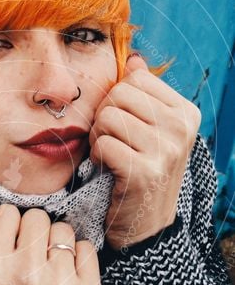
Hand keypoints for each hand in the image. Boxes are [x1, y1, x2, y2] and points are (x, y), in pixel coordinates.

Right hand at [0, 204, 101, 284]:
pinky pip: (87, 248)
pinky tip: (67, 276)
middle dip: (34, 233)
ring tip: (49, 267)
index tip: (10, 245)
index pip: (7, 213)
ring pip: (63, 230)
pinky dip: (79, 258)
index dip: (8, 227)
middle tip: (31, 256)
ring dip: (57, 243)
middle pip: (37, 217)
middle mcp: (26, 276)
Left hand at [89, 54, 200, 249]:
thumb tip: (135, 59)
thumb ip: (144, 94)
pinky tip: (108, 168)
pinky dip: (97, 156)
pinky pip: (103, 144)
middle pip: (118, 95)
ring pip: (107, 117)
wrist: (147, 224)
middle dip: (104, 117)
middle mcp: (181, 128)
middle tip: (112, 141)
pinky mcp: (144, 172)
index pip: (134, 79)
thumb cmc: (142, 170)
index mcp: (186, 112)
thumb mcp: (150, 130)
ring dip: (98, 137)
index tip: (124, 124)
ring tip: (110, 154)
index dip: (117, 99)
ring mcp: (166, 150)